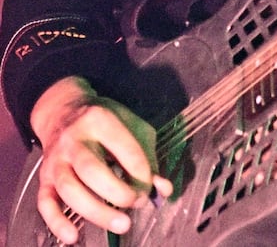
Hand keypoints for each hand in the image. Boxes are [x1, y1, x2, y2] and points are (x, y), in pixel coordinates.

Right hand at [29, 76, 171, 243]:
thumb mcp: (132, 127)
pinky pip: (45, 203)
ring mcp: (55, 161)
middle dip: (117, 191)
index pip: (122, 147)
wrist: (63, 112)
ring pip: (69, 189)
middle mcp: (73, 140)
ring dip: (96, 211)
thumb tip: (164, 189)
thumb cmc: (105, 121)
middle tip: (136, 203)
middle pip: (91, 170)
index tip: (151, 184)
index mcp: (99, 120)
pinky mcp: (44, 179)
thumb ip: (148, 156)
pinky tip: (73, 237)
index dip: (140, 170)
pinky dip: (57, 222)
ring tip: (122, 224)